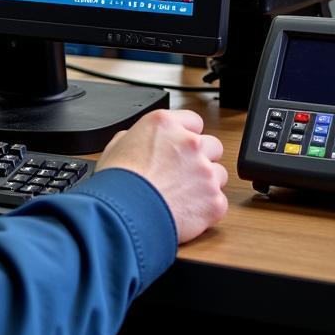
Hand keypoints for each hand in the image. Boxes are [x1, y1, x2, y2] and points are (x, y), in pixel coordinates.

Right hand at [97, 109, 227, 243]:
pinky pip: (218, 201)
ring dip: (205, 183)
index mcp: (165, 125)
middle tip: (182, 173)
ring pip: (219, 174)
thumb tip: (140, 142)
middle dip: (201, 158)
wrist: (123, 213)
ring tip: (182, 195)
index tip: (181, 147)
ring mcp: (206, 172)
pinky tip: (185, 211)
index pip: (193, 121)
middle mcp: (190, 143)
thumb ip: (137, 138)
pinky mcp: (214, 200)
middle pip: (212, 145)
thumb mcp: (116, 146)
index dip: (186, 135)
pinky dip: (205, 208)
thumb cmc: (116, 182)